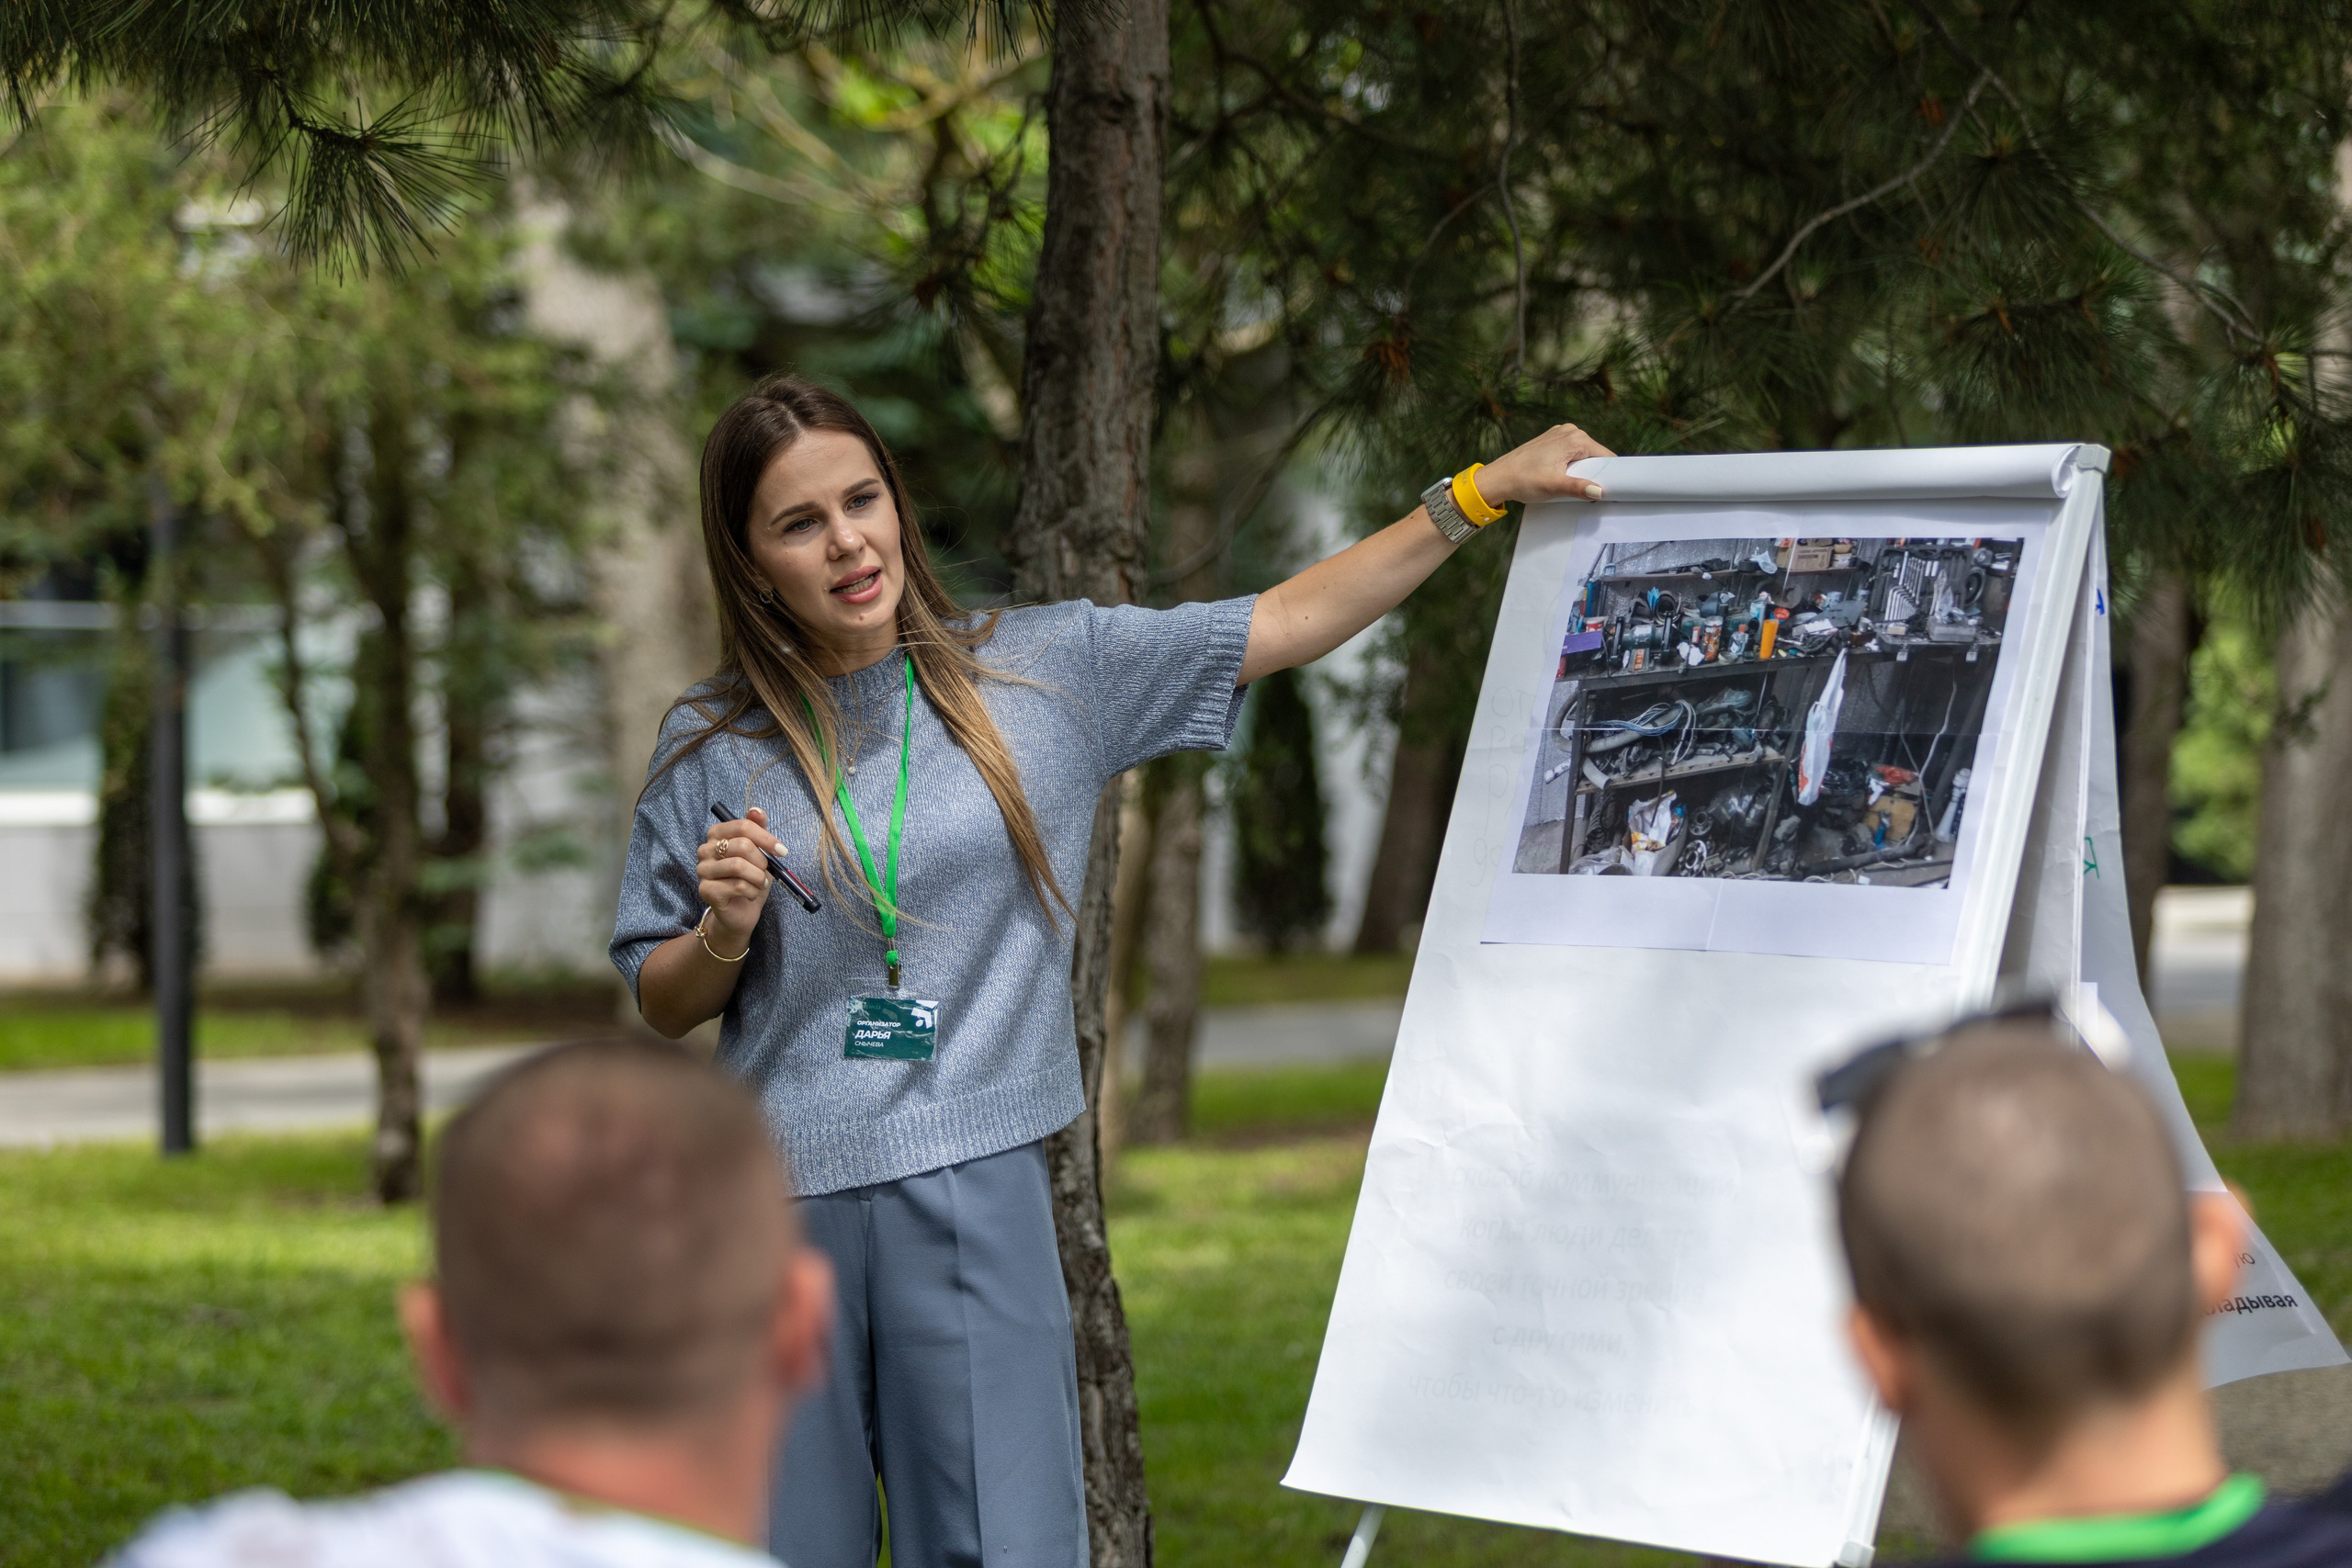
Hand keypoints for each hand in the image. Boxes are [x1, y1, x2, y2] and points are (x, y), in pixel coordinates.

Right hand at [697, 808, 781, 956]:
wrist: (741, 912)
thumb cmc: (749, 879)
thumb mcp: (759, 853)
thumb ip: (758, 830)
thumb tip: (757, 810)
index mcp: (716, 835)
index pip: (742, 826)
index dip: (765, 838)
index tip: (781, 851)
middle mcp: (705, 850)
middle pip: (742, 845)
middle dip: (762, 861)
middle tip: (765, 872)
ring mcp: (703, 870)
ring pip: (739, 866)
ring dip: (758, 877)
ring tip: (759, 884)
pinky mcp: (705, 890)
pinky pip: (737, 885)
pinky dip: (752, 891)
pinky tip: (750, 894)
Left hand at [1472, 423, 1615, 506]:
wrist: (1498, 478)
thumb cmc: (1523, 480)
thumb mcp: (1554, 487)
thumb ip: (1578, 488)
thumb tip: (1599, 492)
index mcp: (1574, 438)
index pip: (1605, 455)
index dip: (1609, 473)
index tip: (1609, 488)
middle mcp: (1569, 431)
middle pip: (1595, 455)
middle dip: (1594, 472)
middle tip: (1585, 490)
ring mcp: (1560, 434)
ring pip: (1583, 455)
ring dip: (1581, 470)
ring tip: (1570, 484)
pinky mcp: (1552, 441)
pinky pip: (1571, 453)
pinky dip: (1571, 465)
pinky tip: (1562, 477)